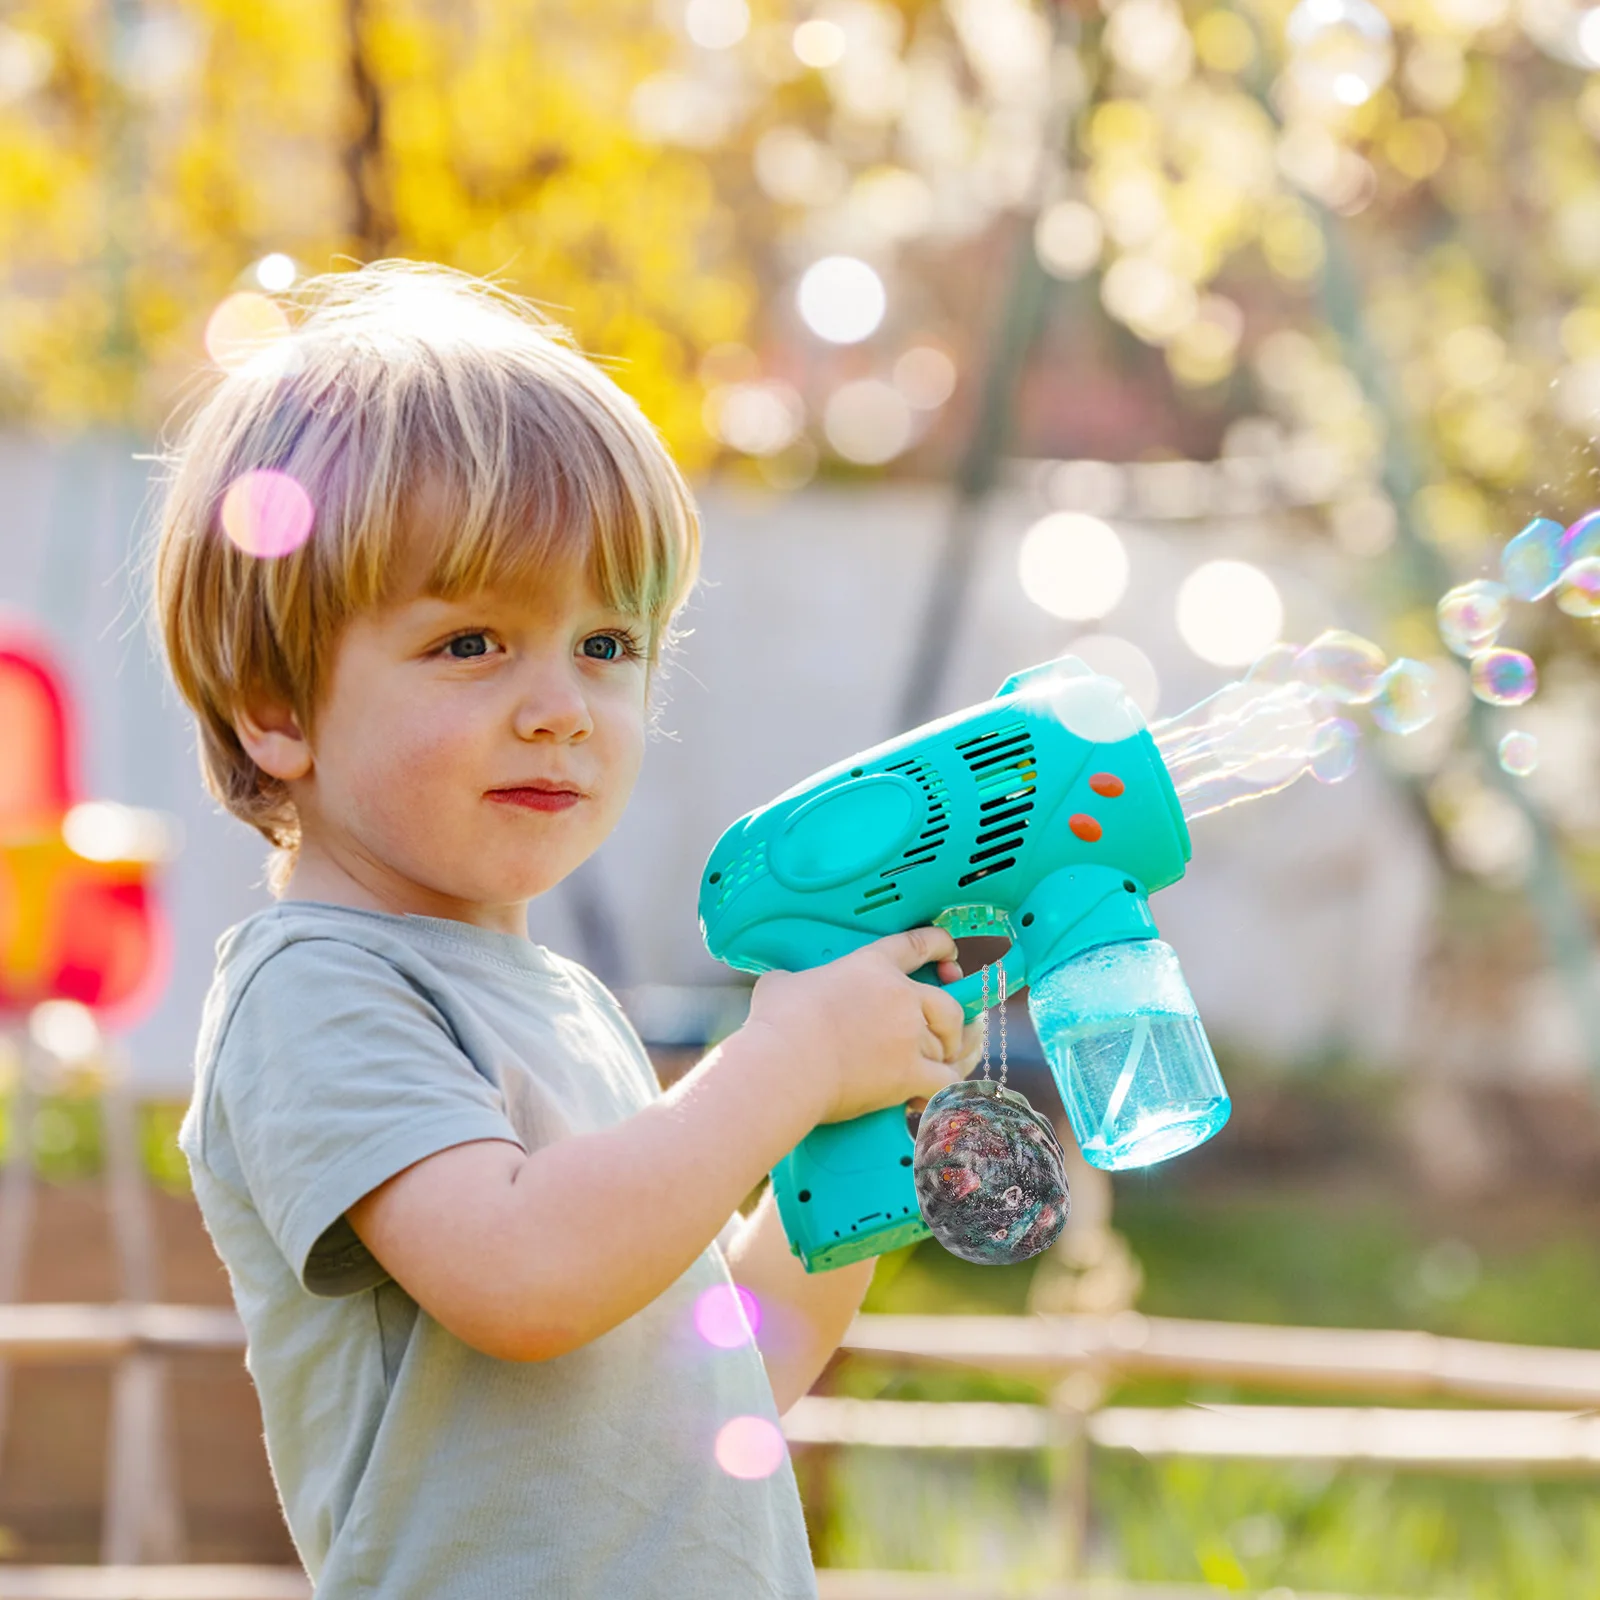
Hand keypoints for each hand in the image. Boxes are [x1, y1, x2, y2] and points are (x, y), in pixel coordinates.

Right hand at [745, 927, 983, 1126]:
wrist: (785, 1063)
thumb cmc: (778, 1022)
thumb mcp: (780, 984)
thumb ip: (792, 980)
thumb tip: (781, 986)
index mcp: (872, 966)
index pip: (917, 946)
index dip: (940, 945)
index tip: (949, 952)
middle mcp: (900, 997)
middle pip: (947, 1003)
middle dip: (954, 1017)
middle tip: (950, 1027)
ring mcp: (908, 1036)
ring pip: (948, 1045)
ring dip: (947, 1056)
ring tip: (941, 1064)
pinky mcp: (908, 1073)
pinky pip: (944, 1081)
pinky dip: (942, 1088)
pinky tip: (932, 1094)